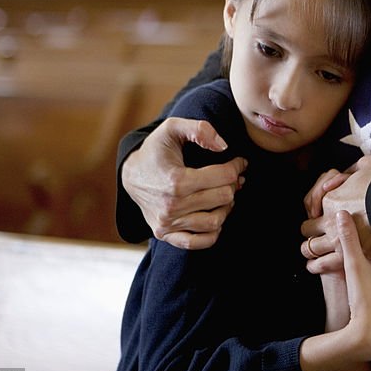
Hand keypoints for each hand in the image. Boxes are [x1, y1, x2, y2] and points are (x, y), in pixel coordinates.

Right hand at [122, 117, 246, 248]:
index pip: (224, 177)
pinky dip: (213, 231)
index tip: (239, 162)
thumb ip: (200, 129)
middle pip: (224, 198)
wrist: (131, 174)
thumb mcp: (173, 128)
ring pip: (216, 221)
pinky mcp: (165, 234)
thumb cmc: (156, 149)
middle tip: (232, 177)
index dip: (237, 166)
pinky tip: (214, 213)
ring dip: (226, 206)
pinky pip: (199, 242)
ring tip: (223, 194)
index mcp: (176, 180)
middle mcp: (171, 205)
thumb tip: (224, 146)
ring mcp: (168, 223)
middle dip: (233, 184)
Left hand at [301, 155, 370, 272]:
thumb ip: (351, 170)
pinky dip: (318, 266)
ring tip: (314, 255)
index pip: (311, 207)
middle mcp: (330, 221)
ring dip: (311, 250)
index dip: (316, 212)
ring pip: (309, 249)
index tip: (320, 215)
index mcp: (331, 200)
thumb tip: (342, 177)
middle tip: (317, 236)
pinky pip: (322, 265)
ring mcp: (339, 240)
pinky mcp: (350, 256)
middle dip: (311, 232)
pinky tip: (318, 266)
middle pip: (307, 230)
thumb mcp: (367, 165)